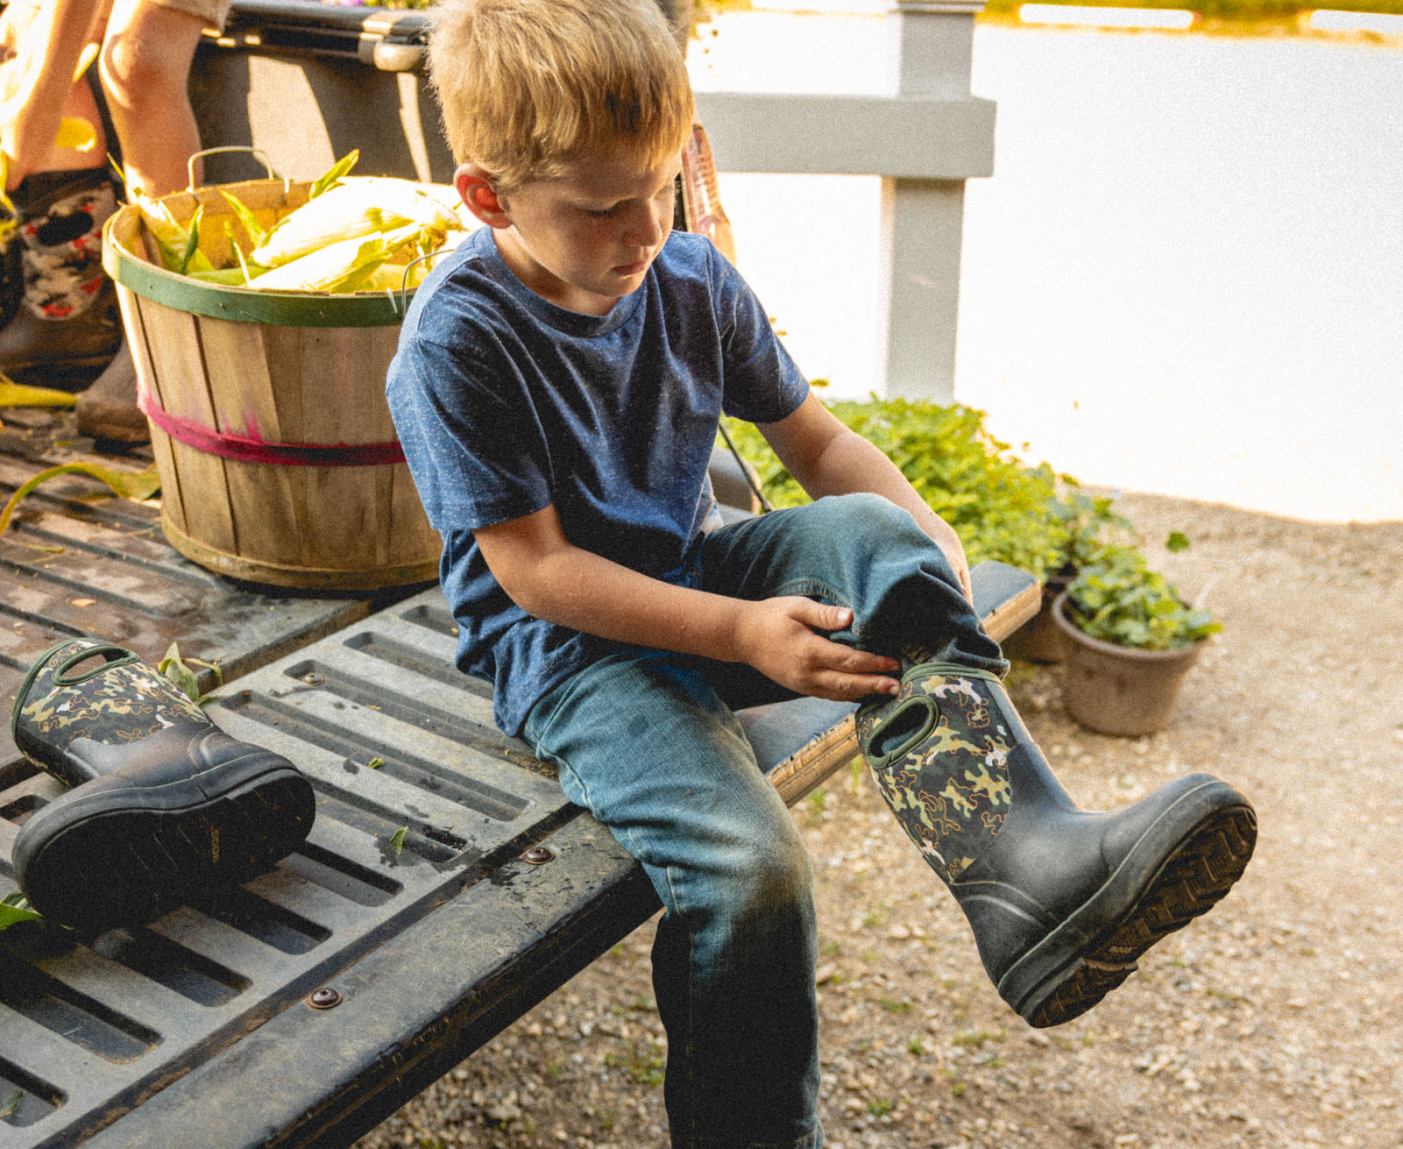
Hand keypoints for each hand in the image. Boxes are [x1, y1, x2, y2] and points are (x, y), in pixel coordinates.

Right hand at [733, 597, 901, 701]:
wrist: (742, 636)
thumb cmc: (771, 616)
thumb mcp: (797, 608)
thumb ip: (824, 615)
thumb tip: (851, 616)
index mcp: (809, 652)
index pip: (849, 661)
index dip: (873, 663)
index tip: (893, 662)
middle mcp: (807, 674)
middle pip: (848, 684)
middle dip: (875, 685)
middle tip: (898, 686)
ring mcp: (802, 684)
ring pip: (839, 694)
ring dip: (864, 694)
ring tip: (887, 693)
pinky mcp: (799, 688)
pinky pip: (828, 695)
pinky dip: (848, 696)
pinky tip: (862, 693)